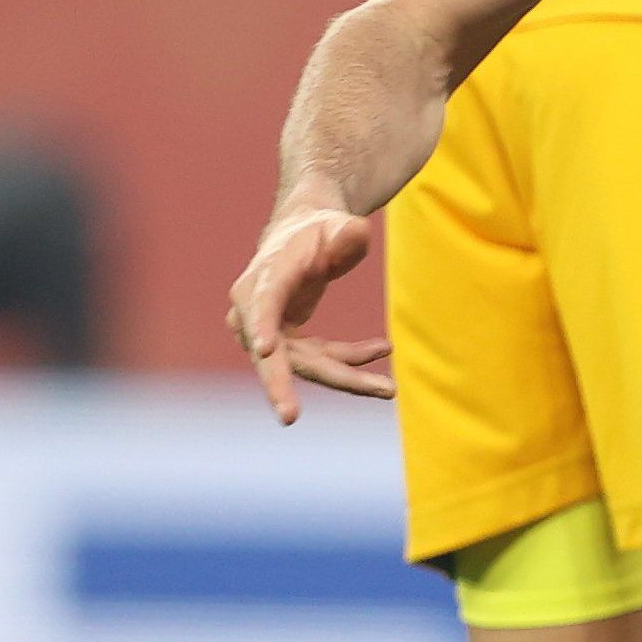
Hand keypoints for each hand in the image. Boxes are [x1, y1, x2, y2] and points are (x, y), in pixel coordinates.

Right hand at [228, 207, 389, 421]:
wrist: (303, 236)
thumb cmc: (319, 229)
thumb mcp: (338, 224)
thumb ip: (347, 232)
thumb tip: (355, 235)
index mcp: (264, 277)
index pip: (261, 304)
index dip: (261, 325)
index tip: (264, 349)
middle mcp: (255, 310)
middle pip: (271, 353)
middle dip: (280, 386)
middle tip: (290, 416)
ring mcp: (267, 331)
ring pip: (304, 365)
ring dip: (346, 378)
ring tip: (387, 390)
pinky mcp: (287, 344)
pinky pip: (320, 360)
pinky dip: (352, 360)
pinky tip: (383, 350)